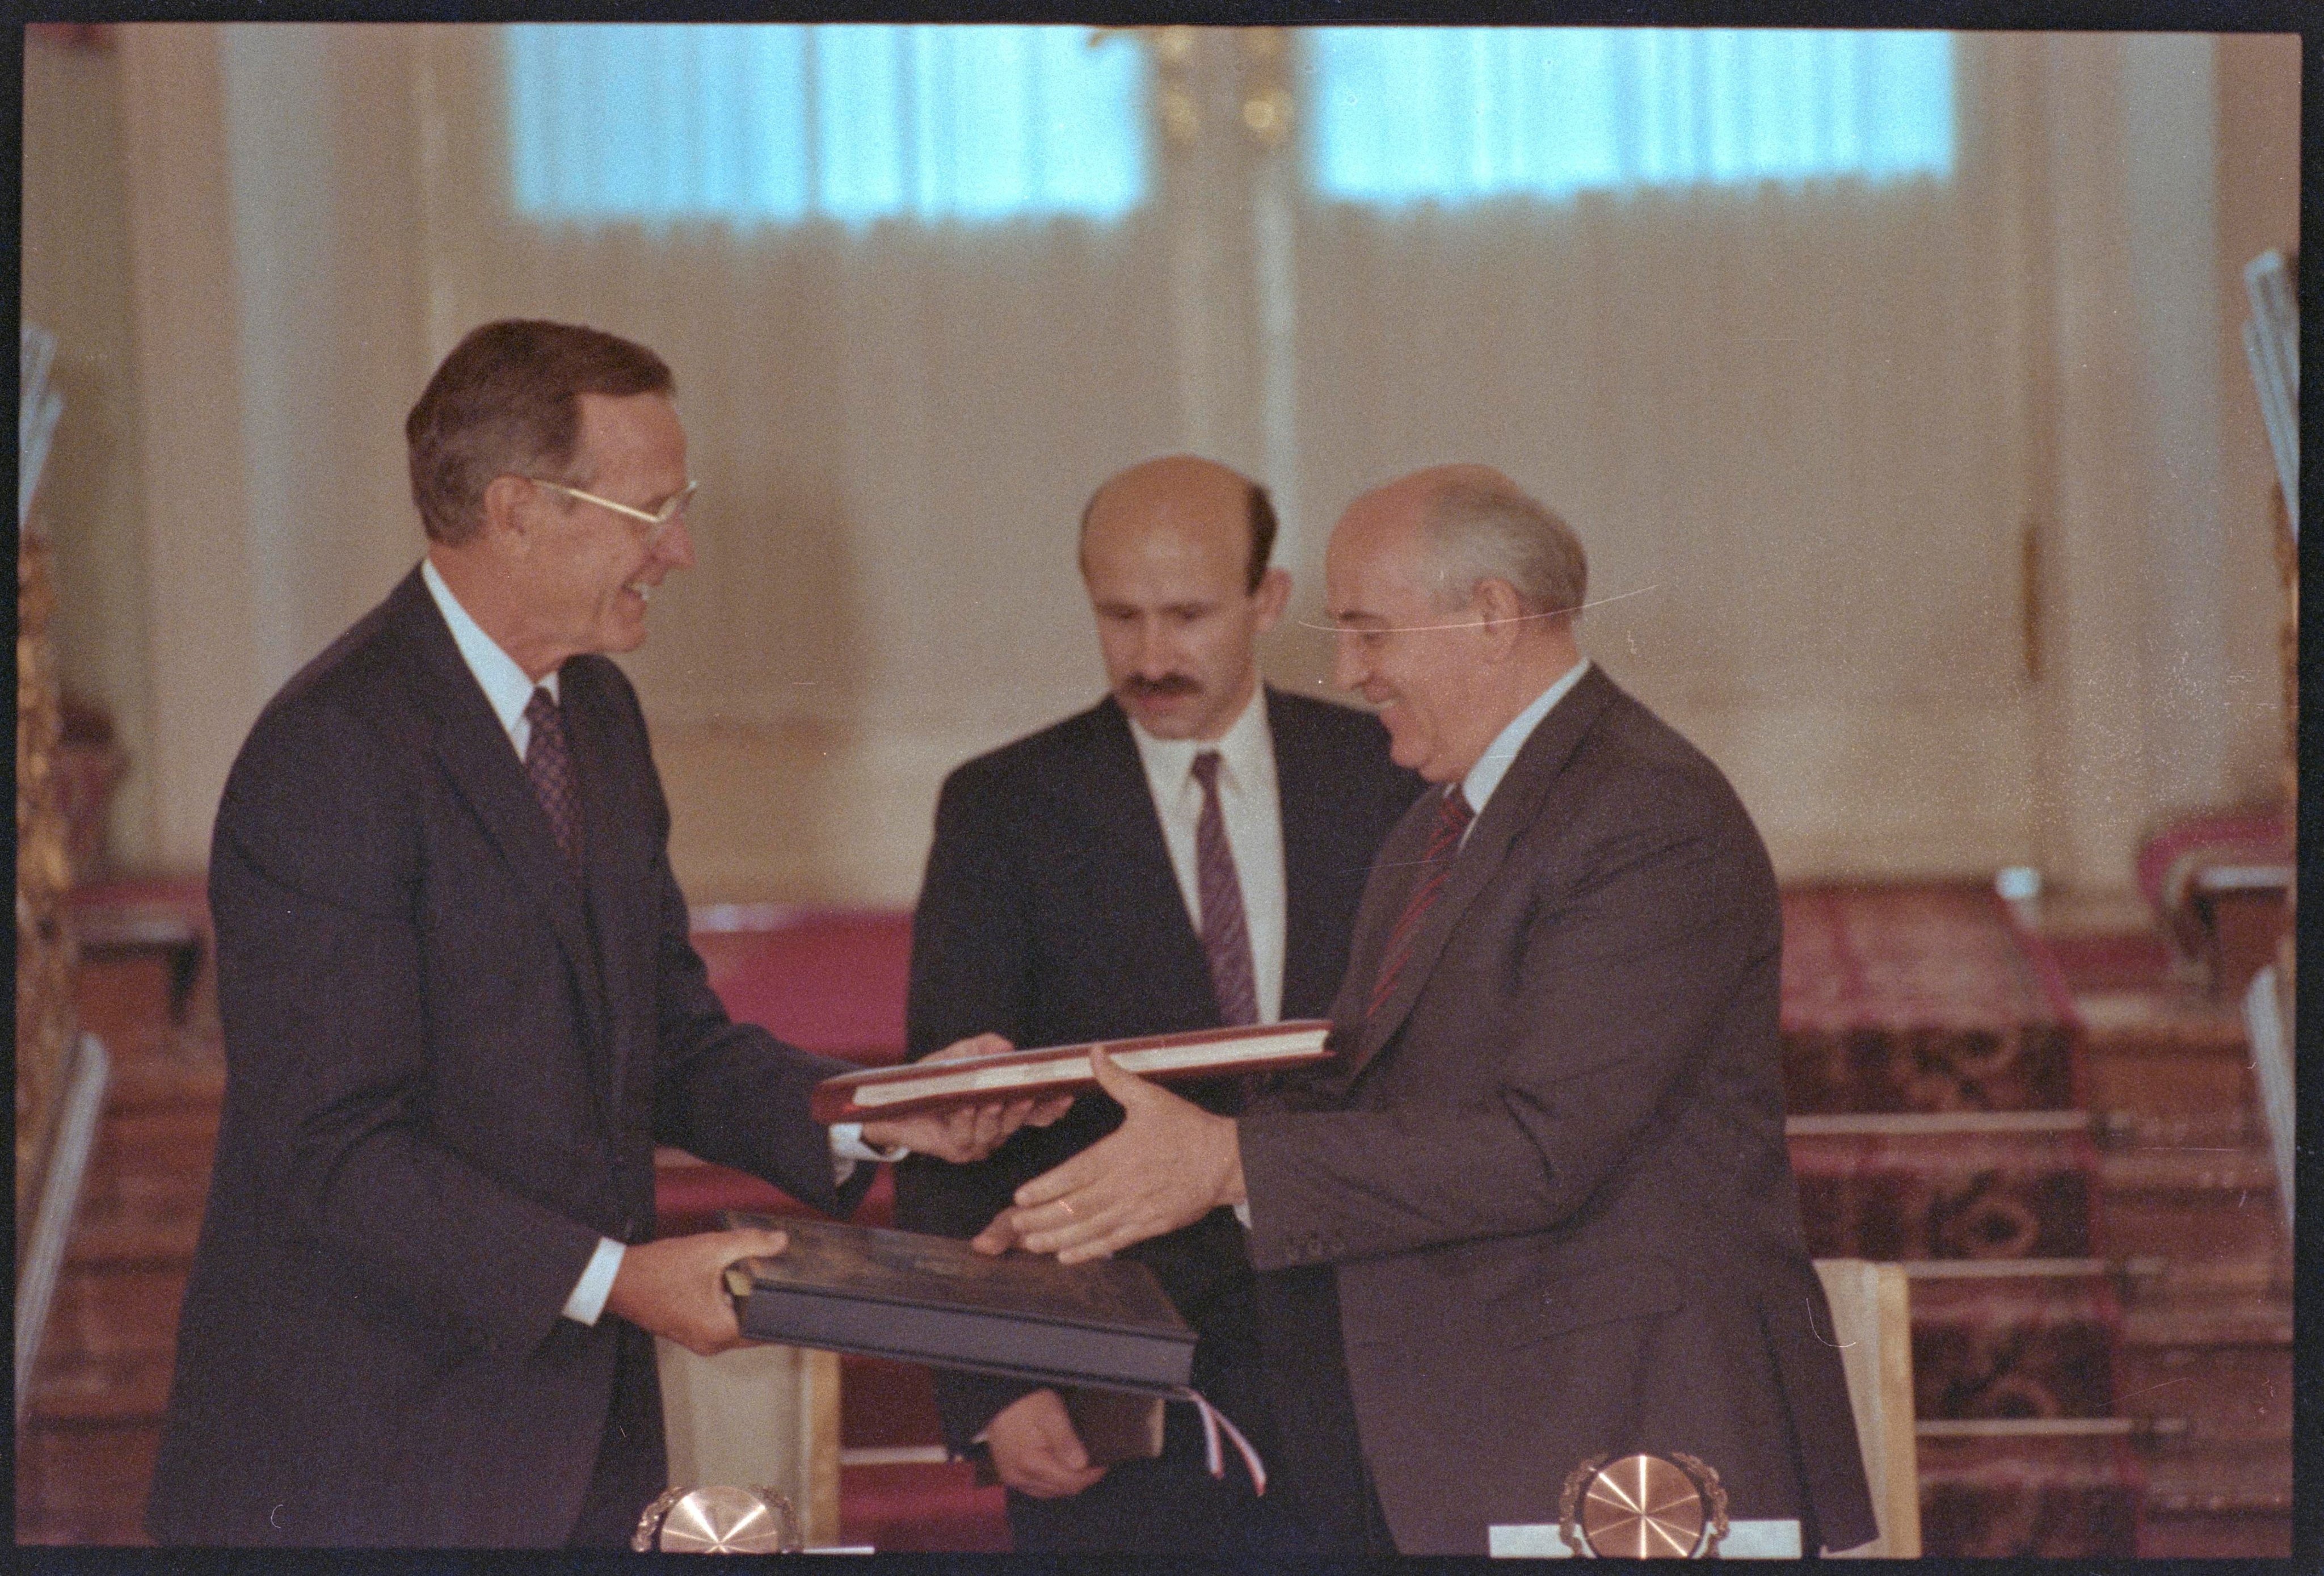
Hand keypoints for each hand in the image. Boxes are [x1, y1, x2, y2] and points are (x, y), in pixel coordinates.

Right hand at [604, 1225, 787, 1356]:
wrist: (617, 1280)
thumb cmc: (659, 1269)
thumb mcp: (711, 1249)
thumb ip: (750, 1244)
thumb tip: (781, 1241)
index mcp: (721, 1332)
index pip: (768, 1328)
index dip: (785, 1310)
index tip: (801, 1294)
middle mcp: (712, 1344)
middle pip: (754, 1324)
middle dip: (765, 1300)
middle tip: (780, 1275)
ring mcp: (699, 1340)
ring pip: (737, 1321)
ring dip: (744, 1299)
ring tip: (754, 1273)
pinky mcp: (690, 1331)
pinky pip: (721, 1319)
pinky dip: (728, 1302)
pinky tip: (728, 1279)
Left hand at [860, 1034, 1073, 1163]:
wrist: (895, 1102)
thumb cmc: (931, 1080)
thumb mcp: (958, 1055)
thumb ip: (983, 1047)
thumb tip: (1007, 1047)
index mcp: (1002, 1109)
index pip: (1034, 1111)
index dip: (1050, 1106)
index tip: (1065, 1095)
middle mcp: (994, 1129)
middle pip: (1017, 1123)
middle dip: (1023, 1110)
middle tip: (1026, 1095)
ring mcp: (976, 1142)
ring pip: (994, 1132)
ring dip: (993, 1116)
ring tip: (992, 1100)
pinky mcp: (955, 1150)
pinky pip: (965, 1137)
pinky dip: (966, 1121)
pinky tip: (964, 1108)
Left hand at [972, 1048, 1242, 1263]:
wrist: (1225, 1160)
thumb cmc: (1186, 1128)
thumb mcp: (1150, 1097)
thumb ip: (1116, 1078)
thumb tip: (1093, 1052)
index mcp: (1120, 1153)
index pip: (1075, 1174)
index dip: (1046, 1188)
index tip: (1021, 1197)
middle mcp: (1124, 1185)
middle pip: (1076, 1207)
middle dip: (1042, 1219)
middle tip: (1014, 1225)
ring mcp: (1137, 1209)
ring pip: (1090, 1228)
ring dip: (1058, 1239)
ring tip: (1031, 1244)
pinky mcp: (1150, 1226)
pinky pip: (1114, 1242)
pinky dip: (1089, 1251)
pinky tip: (1067, 1256)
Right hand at [983, 1388, 1105, 1498]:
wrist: (1000, 1399)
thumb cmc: (1027, 1403)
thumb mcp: (1053, 1414)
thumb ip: (1067, 1441)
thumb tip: (1081, 1465)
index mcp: (1031, 1462)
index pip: (1070, 1482)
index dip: (1090, 1476)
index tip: (1102, 1465)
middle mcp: (1020, 1477)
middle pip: (1060, 1490)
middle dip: (1080, 1480)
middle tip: (1094, 1466)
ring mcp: (1013, 1479)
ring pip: (1049, 1492)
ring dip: (1066, 1483)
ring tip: (1079, 1467)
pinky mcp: (1009, 1476)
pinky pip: (1036, 1488)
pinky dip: (1051, 1483)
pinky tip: (1059, 1470)